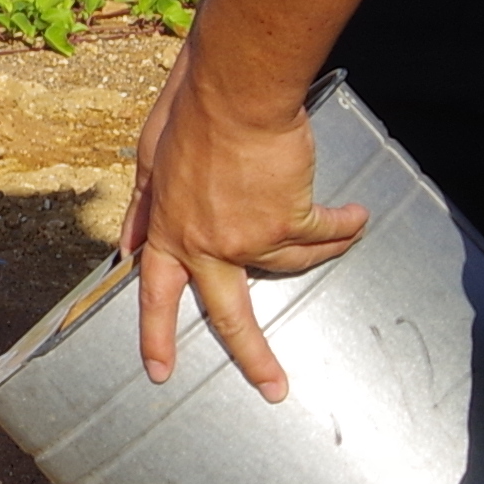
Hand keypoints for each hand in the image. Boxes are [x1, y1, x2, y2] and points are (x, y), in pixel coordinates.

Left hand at [124, 52, 369, 399]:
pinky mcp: (289, 221)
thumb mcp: (148, 158)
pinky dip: (344, 226)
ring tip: (341, 231)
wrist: (237, 94)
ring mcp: (249, 239)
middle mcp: (207, 246)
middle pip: (230, 316)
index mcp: (170, 233)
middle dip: (254, 358)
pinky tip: (355, 218)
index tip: (159, 372)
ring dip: (320, 248)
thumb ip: (143, 204)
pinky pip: (324, 234)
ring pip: (292, 263)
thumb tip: (128, 241)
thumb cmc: (191, 113)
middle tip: (275, 388)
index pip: (156, 296)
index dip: (156, 336)